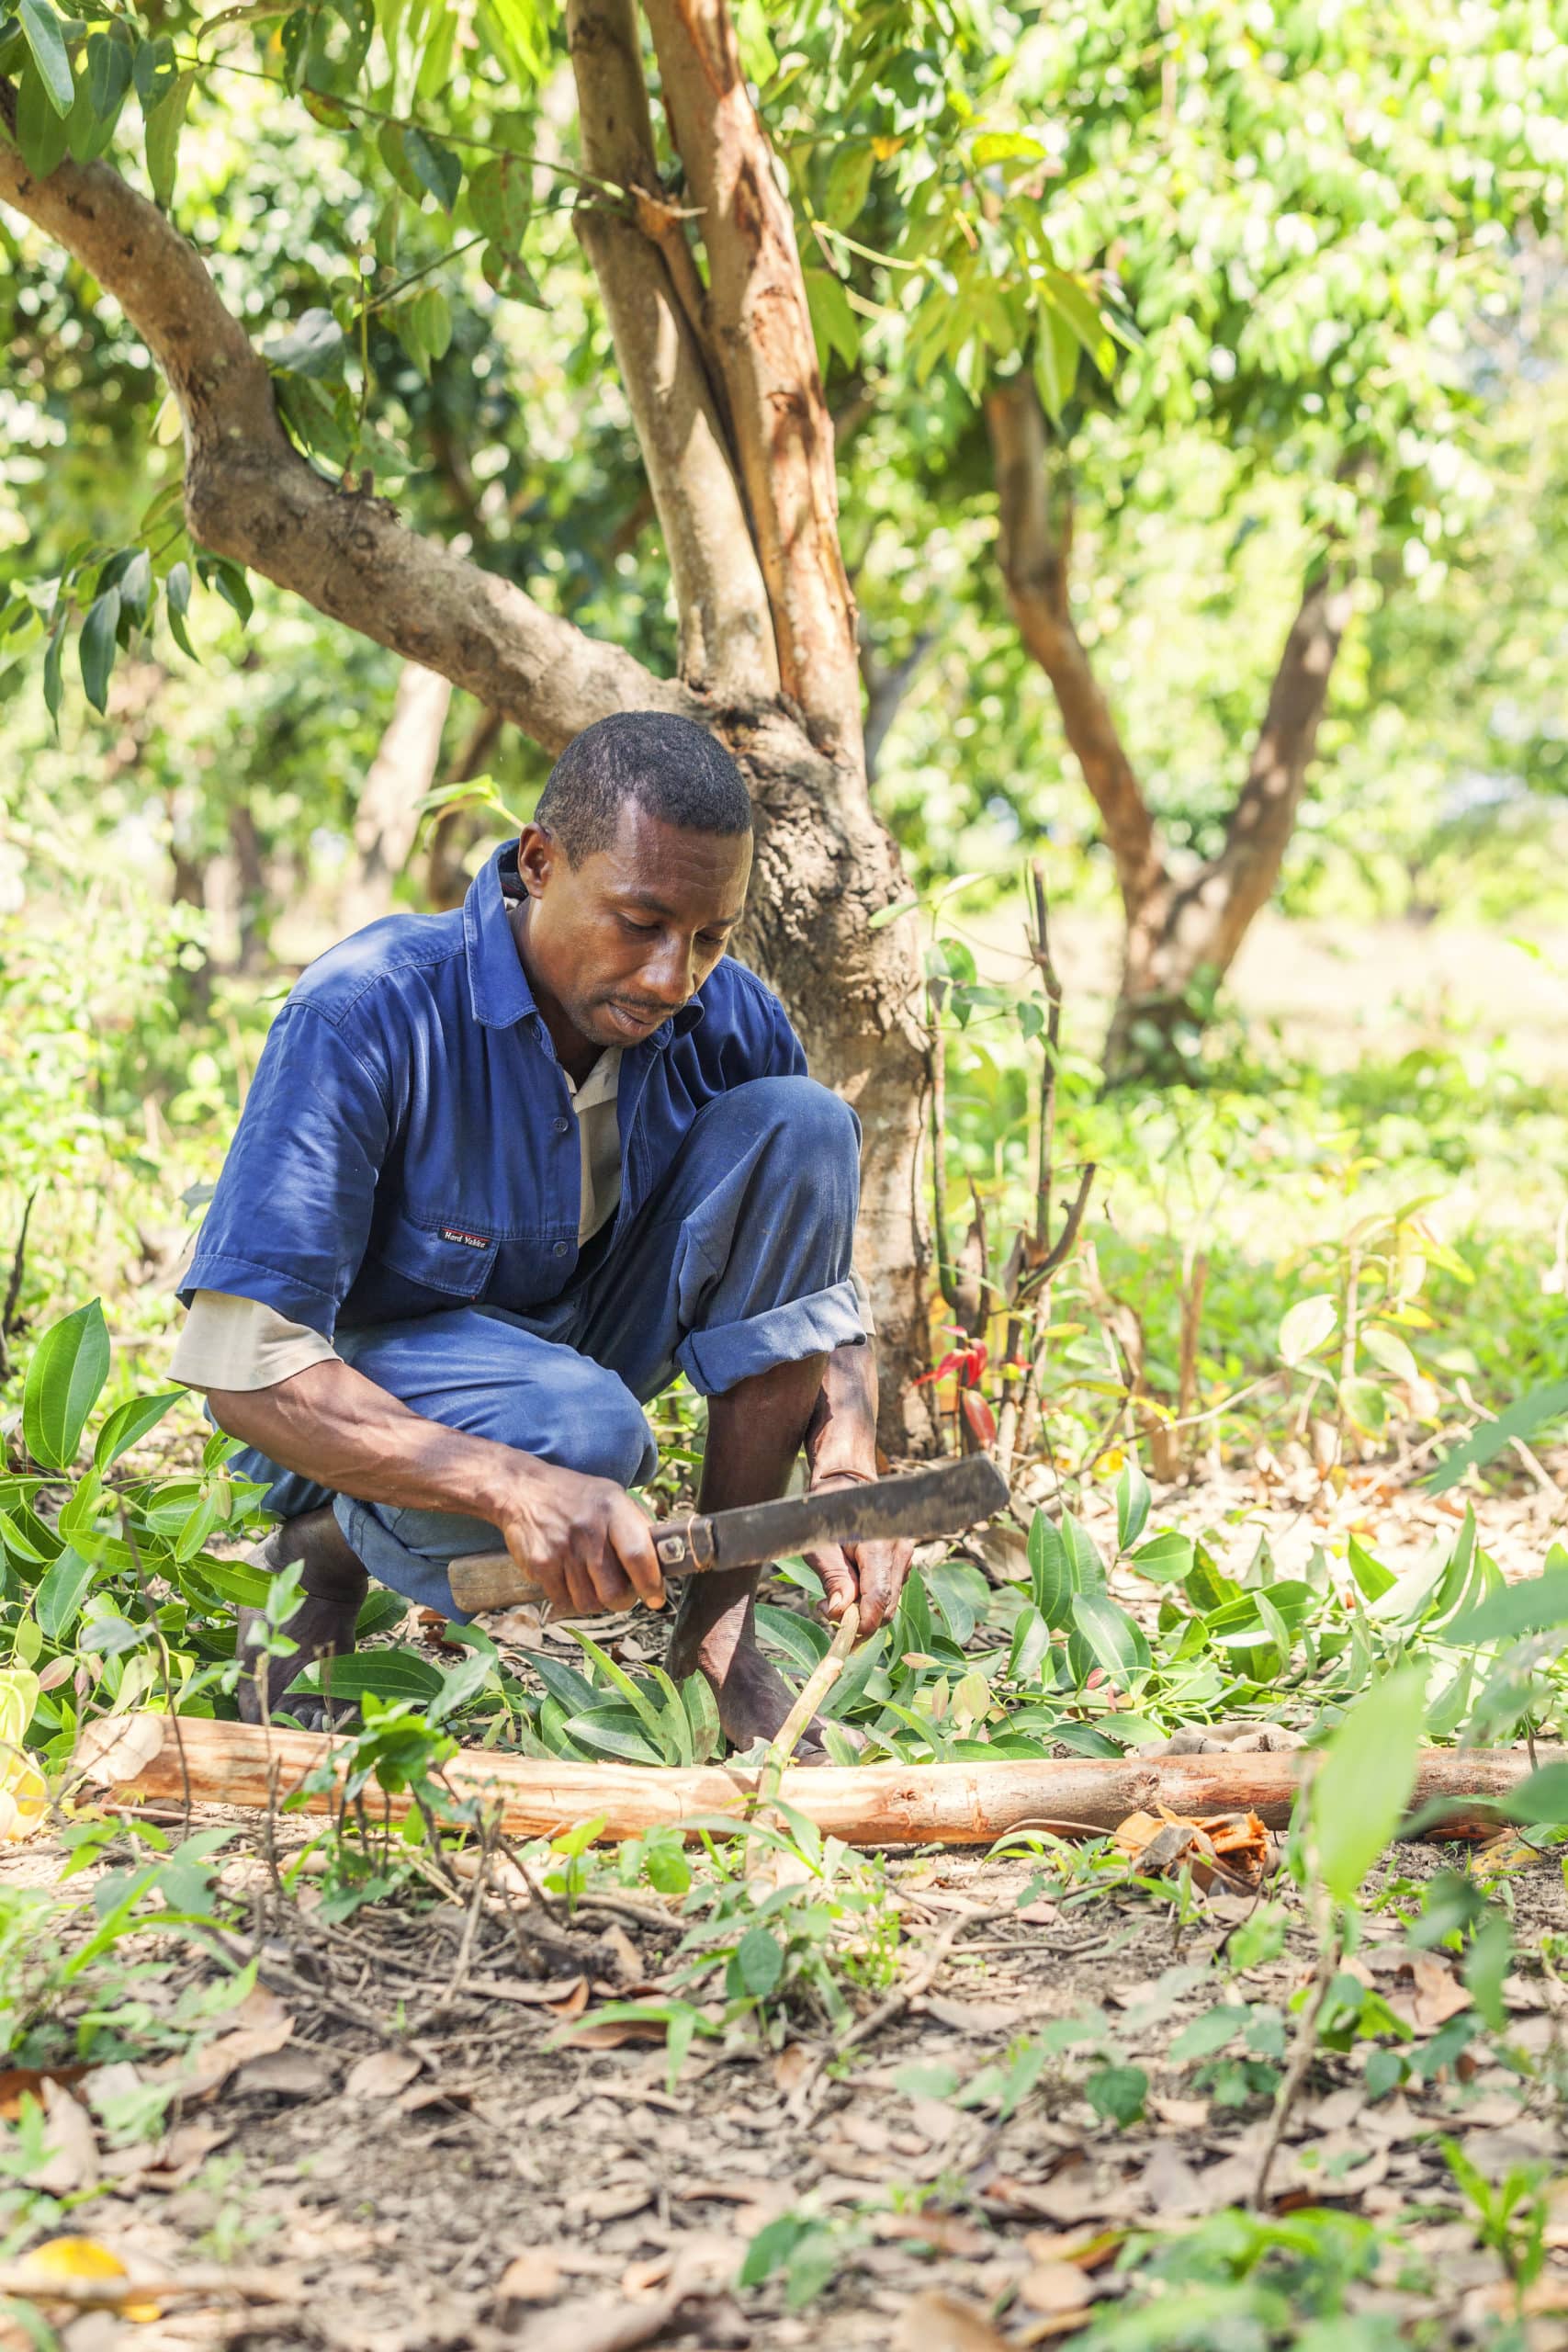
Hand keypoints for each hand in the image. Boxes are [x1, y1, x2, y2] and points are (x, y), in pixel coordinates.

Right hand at [495, 1460, 663, 1616]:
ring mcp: (563, 1548)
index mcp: (613, 1508)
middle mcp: (588, 1529)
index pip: (638, 1555)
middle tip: (620, 1594)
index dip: (651, 1584)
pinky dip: (569, 1599)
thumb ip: (635, 1526)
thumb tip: (663, 1561)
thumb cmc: (576, 1497)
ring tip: (591, 1583)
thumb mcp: (611, 1496)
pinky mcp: (541, 1564)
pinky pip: (564, 1602)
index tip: (655, 1599)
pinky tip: (568, 1581)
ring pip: (589, 1603)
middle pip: (614, 1591)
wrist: (523, 1489)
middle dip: (622, 1601)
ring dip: (595, 1602)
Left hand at [802, 1467, 912, 1637]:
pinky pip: (891, 1589)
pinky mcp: (904, 1559)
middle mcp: (899, 1552)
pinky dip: (872, 1597)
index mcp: (879, 1548)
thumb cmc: (828, 1515)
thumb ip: (834, 1579)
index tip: (843, 1635)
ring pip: (890, 1600)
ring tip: (835, 1593)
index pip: (879, 1599)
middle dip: (860, 1619)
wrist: (847, 1484)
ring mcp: (905, 1555)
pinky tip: (852, 1584)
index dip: (863, 1624)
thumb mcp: (821, 1547)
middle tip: (826, 1609)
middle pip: (887, 1606)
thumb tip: (839, 1612)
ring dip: (865, 1608)